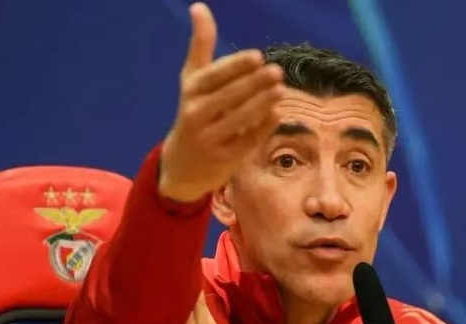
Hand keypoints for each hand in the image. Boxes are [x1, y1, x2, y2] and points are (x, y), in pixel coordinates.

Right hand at [159, 2, 284, 202]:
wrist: (183, 164)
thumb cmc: (195, 112)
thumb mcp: (192, 80)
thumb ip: (200, 45)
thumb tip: (199, 6)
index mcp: (190, 92)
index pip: (213, 77)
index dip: (235, 67)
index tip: (257, 56)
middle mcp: (196, 115)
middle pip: (228, 98)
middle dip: (253, 85)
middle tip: (276, 71)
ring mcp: (210, 139)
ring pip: (239, 120)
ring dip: (261, 105)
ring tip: (281, 90)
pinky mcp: (224, 159)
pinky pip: (247, 141)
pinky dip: (262, 128)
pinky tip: (278, 114)